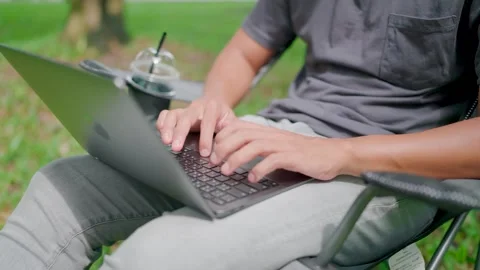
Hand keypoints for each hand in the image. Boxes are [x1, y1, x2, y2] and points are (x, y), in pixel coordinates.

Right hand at [156, 97, 235, 154]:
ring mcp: (185, 109)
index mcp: (213, 108)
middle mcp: (196, 107)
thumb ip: (230, 132)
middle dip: (180, 133)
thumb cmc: (223, 116)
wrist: (216, 101)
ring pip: (173, 115)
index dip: (205, 139)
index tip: (205, 153)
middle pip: (186, 118)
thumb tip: (227, 148)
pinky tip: (160, 134)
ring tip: (166, 142)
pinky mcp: (176, 113)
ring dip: (167, 129)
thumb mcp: (232, 122)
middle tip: (176, 148)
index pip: (207, 122)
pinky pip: (165, 114)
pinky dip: (161, 123)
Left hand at [211, 120, 351, 181]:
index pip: (237, 127)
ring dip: (235, 159)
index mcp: (266, 131)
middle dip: (223, 148)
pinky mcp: (292, 156)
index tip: (212, 151)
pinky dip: (259, 169)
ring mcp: (282, 145)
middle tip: (213, 163)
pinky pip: (272, 160)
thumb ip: (258, 145)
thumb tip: (234, 151)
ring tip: (226, 172)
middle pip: (240, 135)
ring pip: (252, 146)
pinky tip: (252, 179)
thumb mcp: (277, 145)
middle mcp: (271, 135)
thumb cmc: (301, 153)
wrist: (331, 154)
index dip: (221, 137)